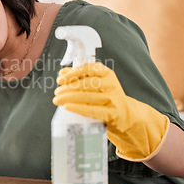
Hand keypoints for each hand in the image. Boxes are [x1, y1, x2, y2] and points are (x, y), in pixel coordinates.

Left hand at [52, 62, 169, 161]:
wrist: (127, 115)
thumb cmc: (108, 97)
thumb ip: (81, 77)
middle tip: (56, 92)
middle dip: (67, 88)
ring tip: (57, 100)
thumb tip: (62, 72)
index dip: (72, 73)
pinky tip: (67, 106)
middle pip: (85, 84)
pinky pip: (92, 109)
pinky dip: (78, 108)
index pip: (87, 69)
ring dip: (69, 98)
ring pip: (87, 96)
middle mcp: (111, 84)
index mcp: (107, 74)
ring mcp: (113, 99)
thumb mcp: (98, 83)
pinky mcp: (112, 113)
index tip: (60, 79)